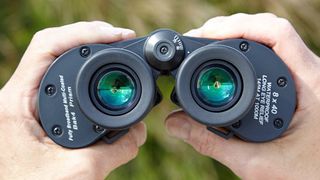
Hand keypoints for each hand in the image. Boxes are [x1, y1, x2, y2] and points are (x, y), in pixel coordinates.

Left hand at [0, 21, 145, 178]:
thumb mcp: (80, 171)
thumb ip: (117, 149)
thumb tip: (140, 130)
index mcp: (18, 103)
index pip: (47, 46)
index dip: (84, 33)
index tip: (117, 36)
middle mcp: (21, 98)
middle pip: (55, 48)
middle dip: (92, 38)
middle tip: (122, 38)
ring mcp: (30, 104)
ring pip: (59, 64)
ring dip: (88, 53)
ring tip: (114, 47)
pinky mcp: (40, 114)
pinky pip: (64, 83)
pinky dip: (85, 73)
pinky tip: (100, 74)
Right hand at [166, 13, 319, 178]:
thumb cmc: (309, 176)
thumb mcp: (258, 163)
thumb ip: (212, 143)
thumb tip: (174, 122)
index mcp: (311, 84)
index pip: (276, 33)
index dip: (236, 26)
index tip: (203, 35)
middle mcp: (311, 73)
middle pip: (268, 30)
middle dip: (228, 29)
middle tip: (196, 39)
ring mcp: (304, 76)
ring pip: (269, 39)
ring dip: (235, 36)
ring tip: (205, 44)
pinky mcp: (296, 83)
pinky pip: (270, 54)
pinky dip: (243, 50)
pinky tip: (226, 57)